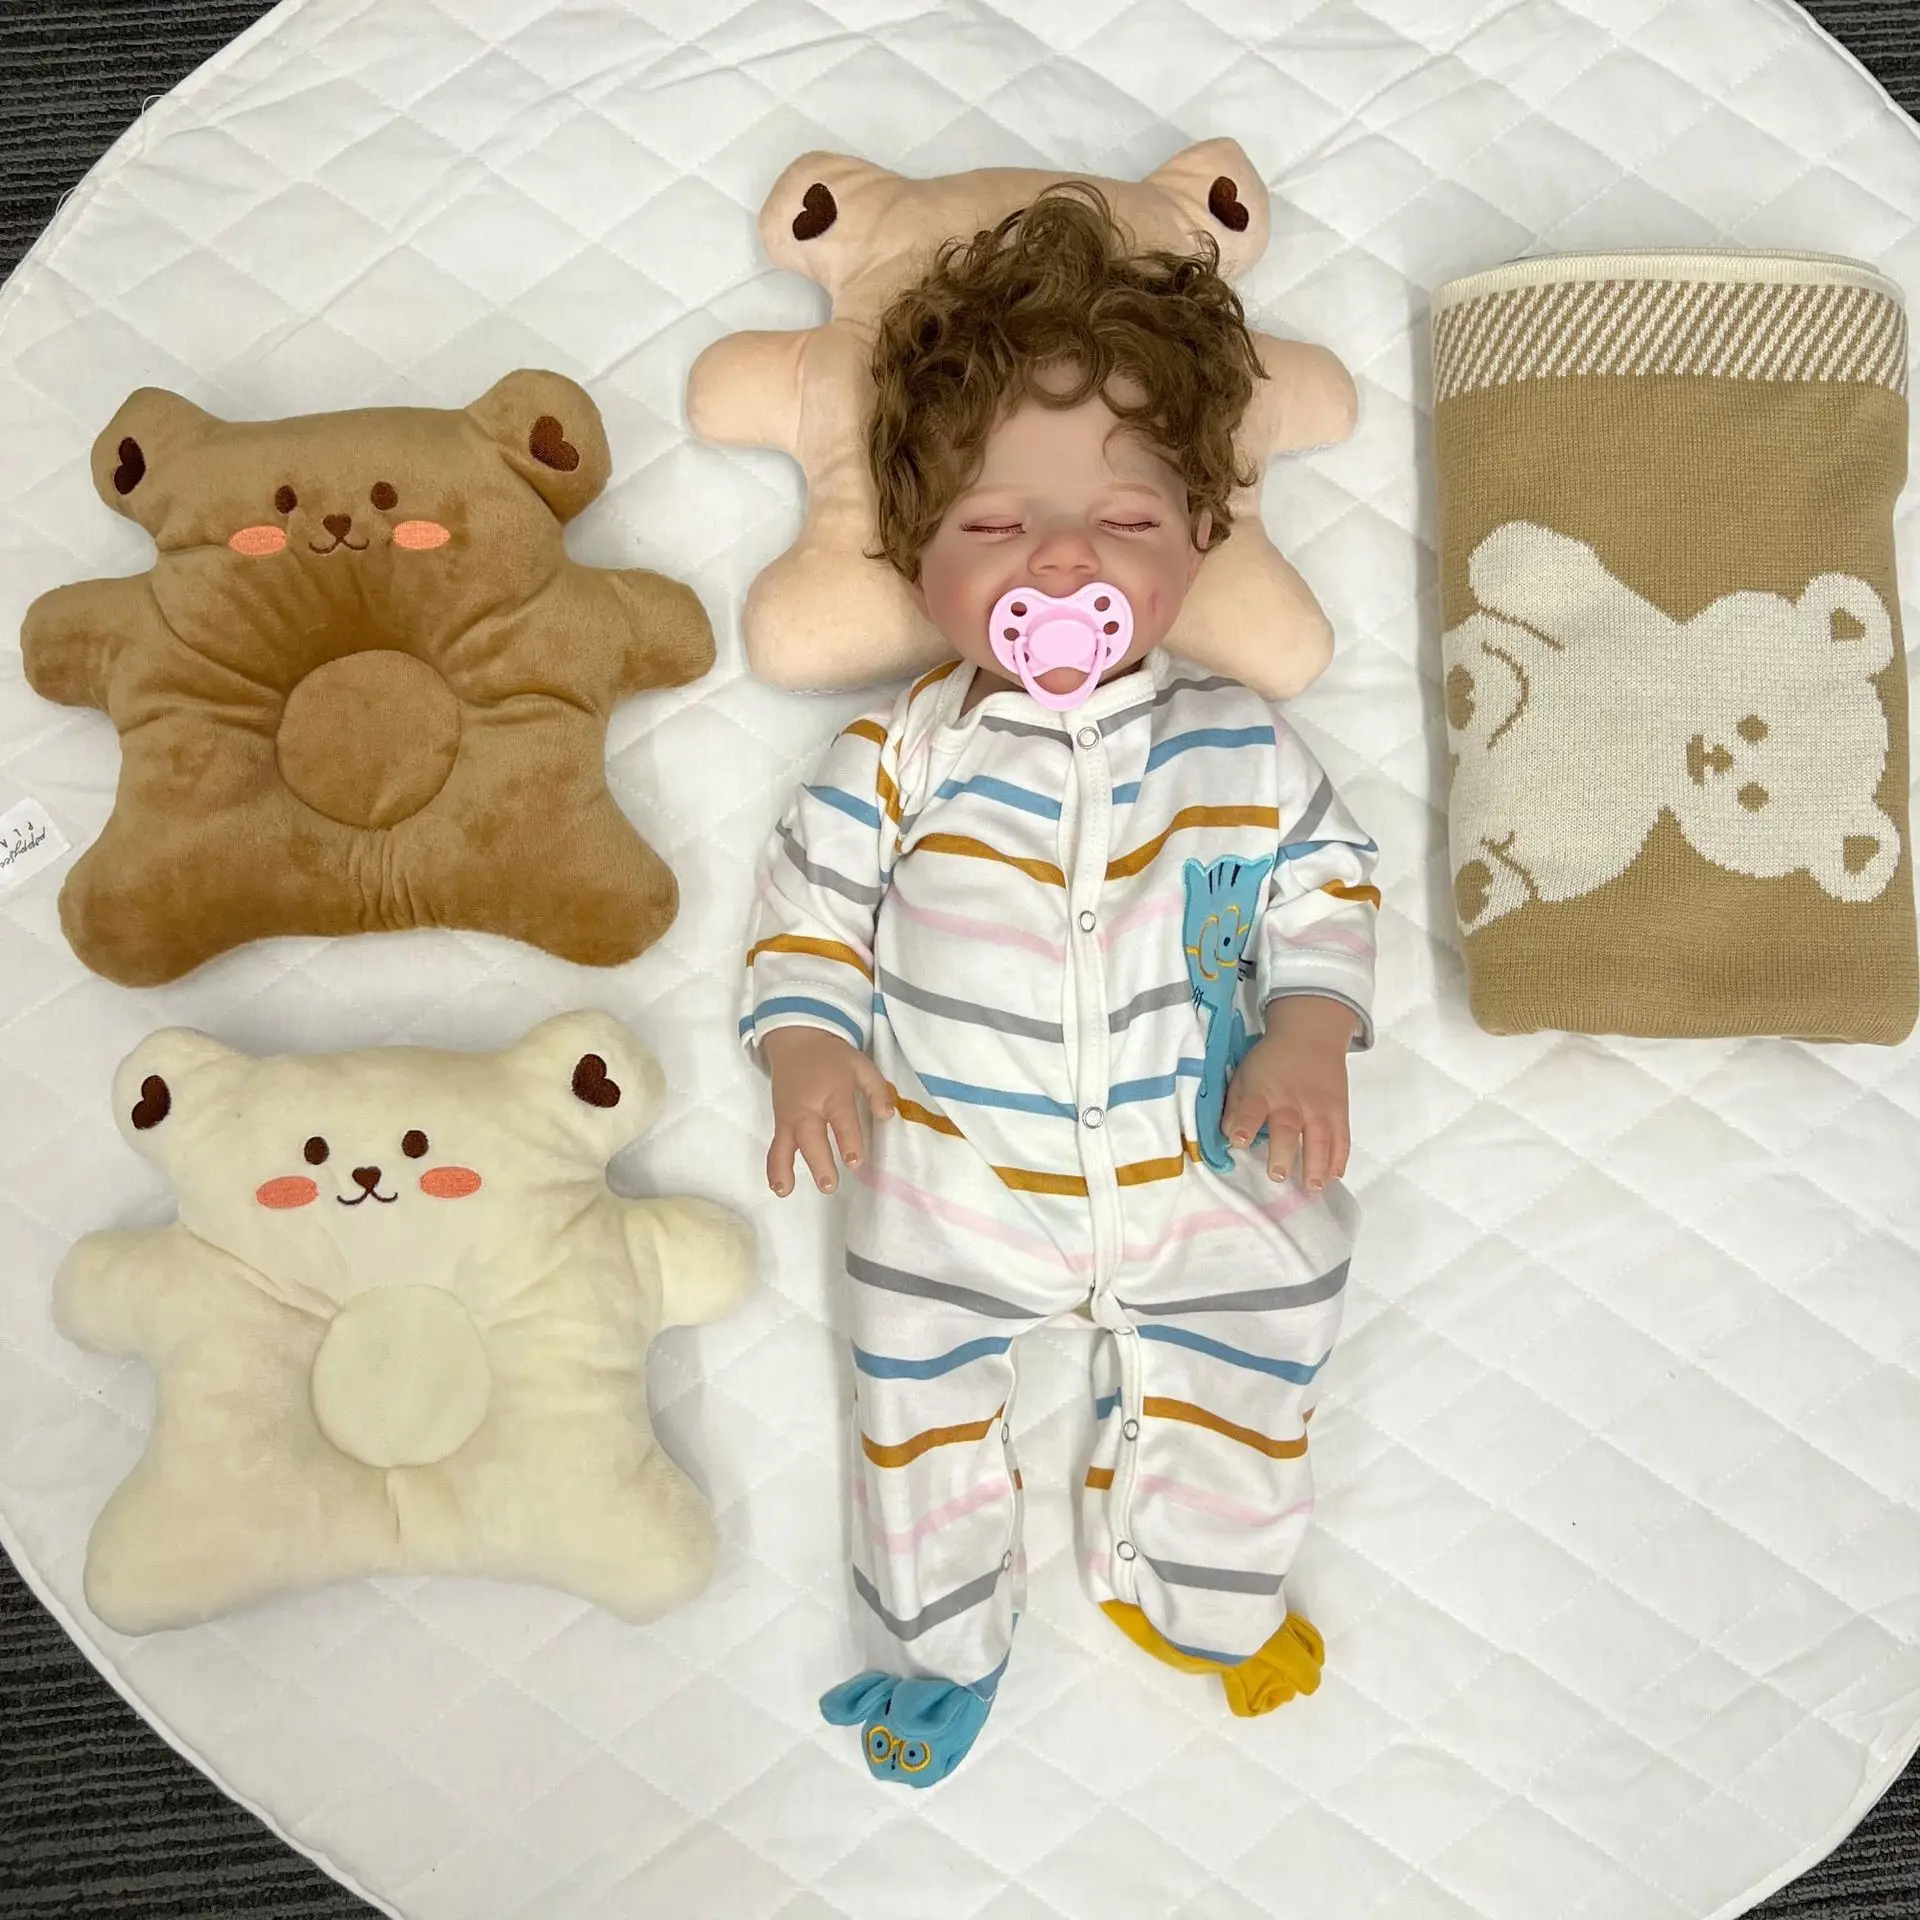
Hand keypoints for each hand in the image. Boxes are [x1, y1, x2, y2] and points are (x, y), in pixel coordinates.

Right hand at [761, 1027, 894, 1197]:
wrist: (795, 1039)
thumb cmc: (832, 1057)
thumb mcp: (861, 1065)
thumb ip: (877, 1090)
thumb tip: (887, 1116)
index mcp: (833, 1092)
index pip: (842, 1120)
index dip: (848, 1140)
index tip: (854, 1161)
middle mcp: (808, 1107)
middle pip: (812, 1137)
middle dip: (819, 1161)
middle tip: (829, 1184)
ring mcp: (790, 1116)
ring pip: (786, 1143)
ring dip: (786, 1167)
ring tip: (787, 1191)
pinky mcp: (780, 1122)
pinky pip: (775, 1145)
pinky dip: (774, 1166)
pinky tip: (779, 1187)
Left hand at [1222, 997, 1354, 1189]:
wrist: (1310, 1035)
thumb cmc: (1270, 1061)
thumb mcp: (1244, 1076)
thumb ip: (1235, 1107)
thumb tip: (1228, 1136)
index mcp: (1262, 1092)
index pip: (1250, 1110)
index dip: (1245, 1126)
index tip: (1240, 1142)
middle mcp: (1291, 1102)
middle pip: (1287, 1129)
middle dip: (1283, 1153)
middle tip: (1278, 1175)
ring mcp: (1318, 1108)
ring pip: (1319, 1138)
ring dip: (1317, 1165)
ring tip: (1313, 1188)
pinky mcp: (1339, 1111)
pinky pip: (1341, 1137)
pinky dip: (1339, 1157)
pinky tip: (1334, 1175)